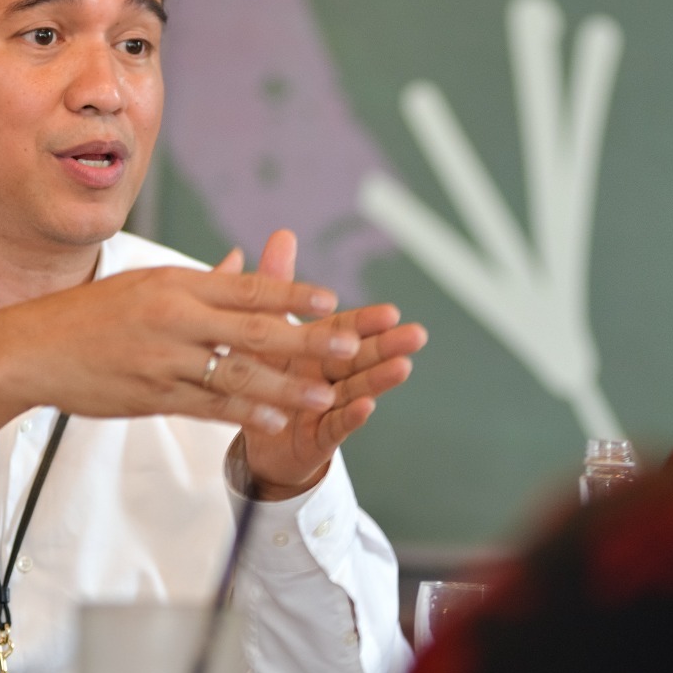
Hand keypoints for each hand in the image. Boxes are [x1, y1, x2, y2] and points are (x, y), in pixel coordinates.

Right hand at [0, 260, 360, 455]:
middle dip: (304, 340)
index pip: (244, 288)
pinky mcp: (151, 395)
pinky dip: (241, 413)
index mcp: (176, 285)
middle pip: (251, 330)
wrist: (30, 348)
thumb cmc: (90, 314)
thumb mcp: (146, 283)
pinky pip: (205, 406)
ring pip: (234, 374)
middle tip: (348, 348)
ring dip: (283, 387)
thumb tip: (242, 262)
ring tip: (322, 397)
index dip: (290, 295)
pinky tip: (272, 420)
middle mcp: (174, 318)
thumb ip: (200, 281)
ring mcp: (163, 360)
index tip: (330, 299)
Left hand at [221, 230, 426, 498]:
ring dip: (379, 380)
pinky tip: (367, 407)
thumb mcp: (263, 329)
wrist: (255, 438)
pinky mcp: (316, 438)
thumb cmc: (264, 378)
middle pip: (359, 358)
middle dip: (387, 347)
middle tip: (417, 335)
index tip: (391, 312)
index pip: (345, 330)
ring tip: (403, 367)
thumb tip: (283, 235)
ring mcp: (326, 408)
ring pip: (355, 390)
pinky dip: (350, 417)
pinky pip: (333, 427)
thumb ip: (276, 284)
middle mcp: (326, 375)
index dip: (366, 322)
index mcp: (316, 347)